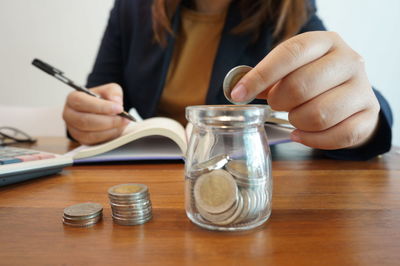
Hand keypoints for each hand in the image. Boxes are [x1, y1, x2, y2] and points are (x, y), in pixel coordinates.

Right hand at [63, 83, 129, 144]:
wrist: (99, 111)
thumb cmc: (101, 99)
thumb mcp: (108, 90)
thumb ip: (113, 92)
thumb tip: (116, 102)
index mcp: (73, 98)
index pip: (82, 102)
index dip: (101, 106)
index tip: (119, 108)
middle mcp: (69, 114)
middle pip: (85, 121)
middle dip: (108, 121)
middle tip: (124, 118)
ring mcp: (73, 129)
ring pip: (90, 134)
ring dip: (109, 130)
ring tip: (122, 124)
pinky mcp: (81, 140)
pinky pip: (94, 142)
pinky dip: (107, 137)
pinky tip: (117, 130)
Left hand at [231, 31, 379, 149]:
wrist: (350, 95)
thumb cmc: (313, 79)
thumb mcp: (291, 70)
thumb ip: (266, 78)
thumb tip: (238, 90)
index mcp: (325, 42)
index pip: (290, 54)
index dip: (260, 76)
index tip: (238, 94)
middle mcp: (349, 61)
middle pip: (301, 87)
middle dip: (278, 102)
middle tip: (276, 104)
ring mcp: (363, 89)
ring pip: (318, 115)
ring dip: (296, 121)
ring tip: (293, 117)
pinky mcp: (369, 116)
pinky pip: (336, 136)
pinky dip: (311, 140)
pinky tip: (300, 134)